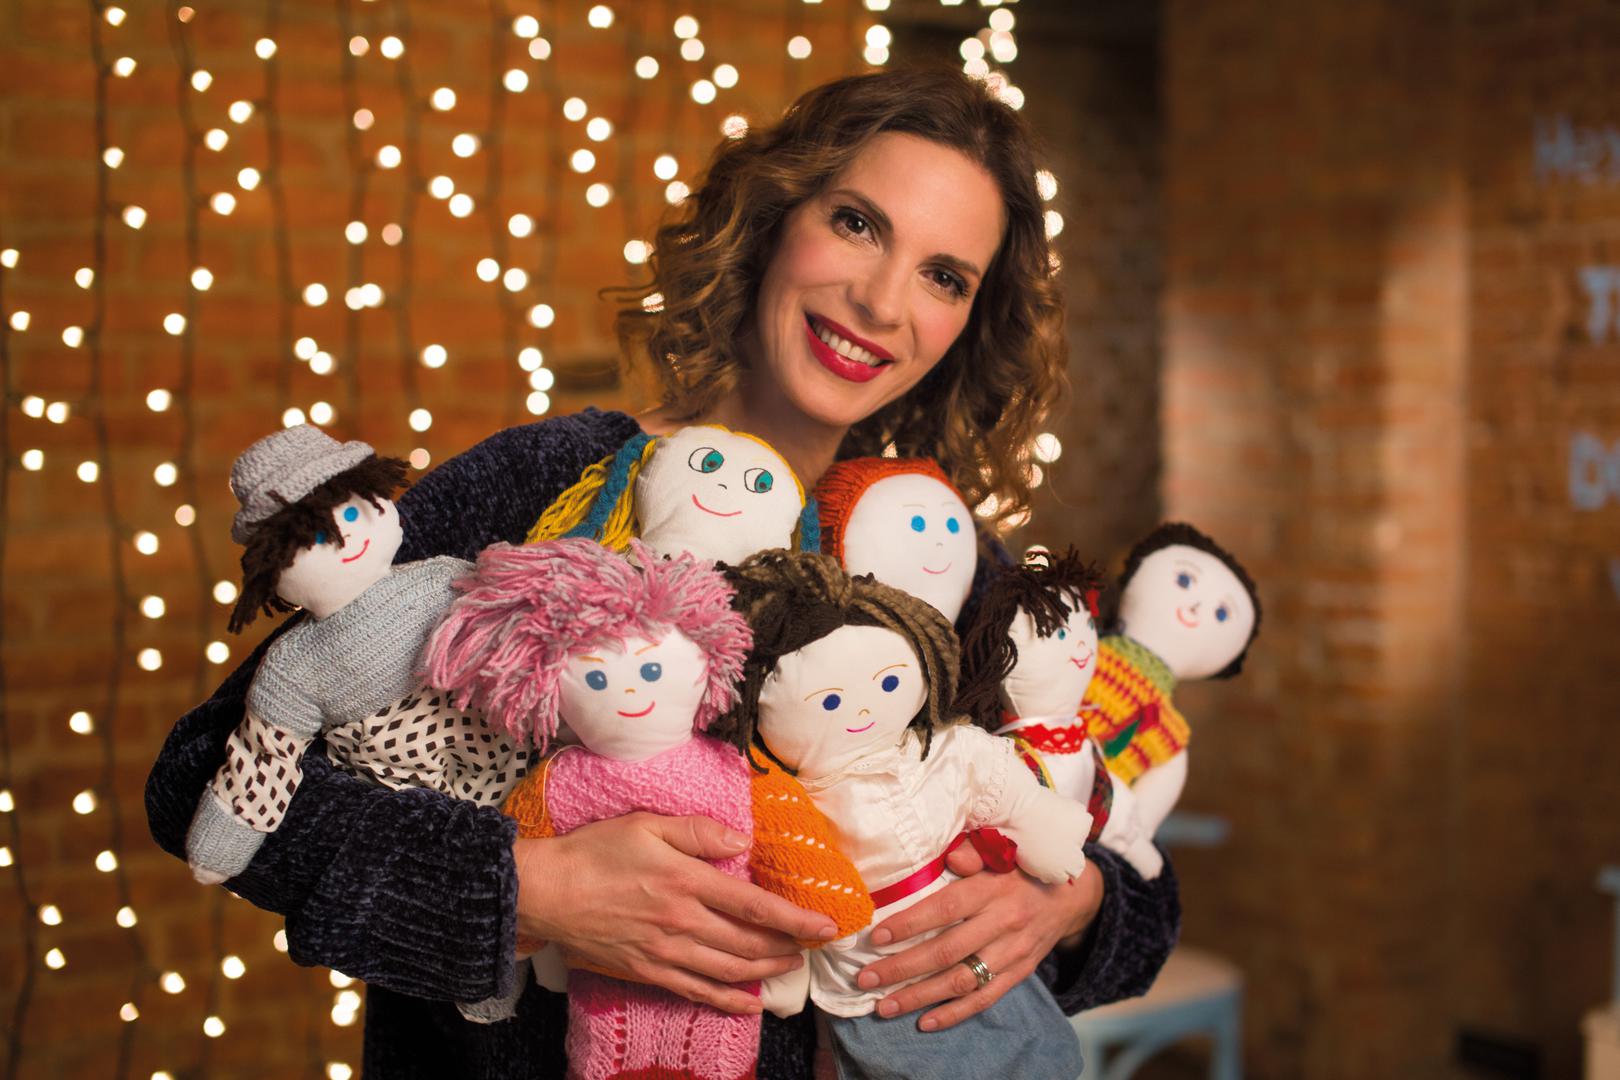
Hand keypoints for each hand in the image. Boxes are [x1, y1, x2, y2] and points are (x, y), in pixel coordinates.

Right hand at [514, 812, 838, 1014]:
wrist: (546, 893)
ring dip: (766, 970)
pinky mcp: (648, 971)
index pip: (754, 905)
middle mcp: (682, 923)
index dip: (794, 918)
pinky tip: (749, 1002)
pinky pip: (697, 991)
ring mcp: (666, 953)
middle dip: (788, 946)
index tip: (824, 925)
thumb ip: (697, 832)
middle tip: (814, 944)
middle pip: (749, 942)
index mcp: (686, 882)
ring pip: (730, 969)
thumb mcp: (646, 824)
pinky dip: (728, 1000)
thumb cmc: (594, 852)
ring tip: (791, 965)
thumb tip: (741, 841)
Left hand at [853, 843, 1102, 1030]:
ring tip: (884, 1006)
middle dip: (902, 968)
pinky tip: (925, 1022)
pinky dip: (954, 1013)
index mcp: (994, 888)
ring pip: (962, 981)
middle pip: (947, 951)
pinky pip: (985, 998)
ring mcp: (1013, 952)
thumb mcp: (1001, 851)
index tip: (876, 937)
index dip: (910, 924)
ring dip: (920, 997)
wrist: (1070, 895)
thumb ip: (973, 852)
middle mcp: (1004, 923)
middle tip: (866, 978)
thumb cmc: (1020, 868)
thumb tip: (950, 856)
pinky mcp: (1019, 973)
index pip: (947, 909)